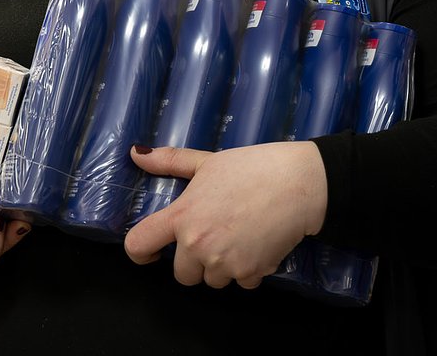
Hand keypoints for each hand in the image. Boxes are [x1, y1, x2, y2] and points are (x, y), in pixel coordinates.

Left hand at [124, 142, 327, 288]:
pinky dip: (249, 270)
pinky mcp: (249, 273)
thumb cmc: (253, 167)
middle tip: (218, 234)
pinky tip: (259, 244)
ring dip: (224, 266)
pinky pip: (241, 282)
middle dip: (196, 261)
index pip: (138, 245)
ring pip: (213, 280)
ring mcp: (223, 262)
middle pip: (182, 275)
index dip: (139, 253)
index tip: (151, 252)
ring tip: (242, 235)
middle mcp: (197, 244)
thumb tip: (136, 154)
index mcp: (183, 216)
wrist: (299, 183)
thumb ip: (170, 161)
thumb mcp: (208, 161)